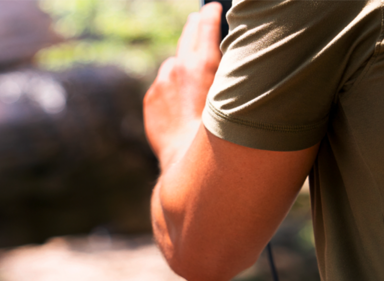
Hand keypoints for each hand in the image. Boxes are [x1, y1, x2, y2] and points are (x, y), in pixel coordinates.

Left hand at [143, 3, 223, 170]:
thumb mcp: (232, 96)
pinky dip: (171, 87)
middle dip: (194, 27)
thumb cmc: (217, 133)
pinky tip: (181, 103)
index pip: (206, 25)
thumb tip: (232, 56)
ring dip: (182, 65)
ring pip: (174, 63)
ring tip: (192, 76)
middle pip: (187, 36)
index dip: (211, 14)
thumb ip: (230, 71)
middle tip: (199, 20)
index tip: (213, 8)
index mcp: (202, 63)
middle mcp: (179, 68)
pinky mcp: (151, 98)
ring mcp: (162, 82)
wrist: (186, 162)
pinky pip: (163, 84)